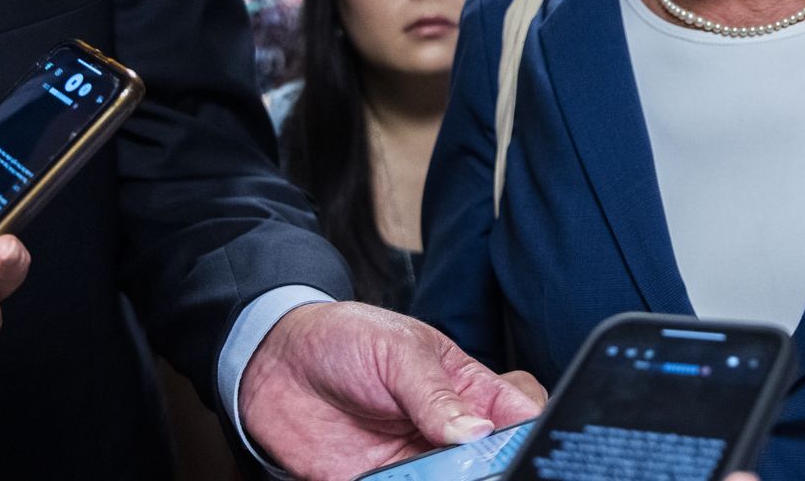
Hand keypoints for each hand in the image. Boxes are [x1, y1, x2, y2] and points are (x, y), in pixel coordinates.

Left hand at [239, 301, 545, 480]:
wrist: (273, 362)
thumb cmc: (344, 338)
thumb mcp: (397, 351)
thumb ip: (435, 393)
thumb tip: (477, 430)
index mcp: (467, 388)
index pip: (521, 412)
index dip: (531, 428)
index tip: (520, 439)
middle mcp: (447, 432)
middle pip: (492, 461)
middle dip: (492, 467)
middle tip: (473, 465)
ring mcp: (414, 462)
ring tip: (427, 469)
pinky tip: (390, 477)